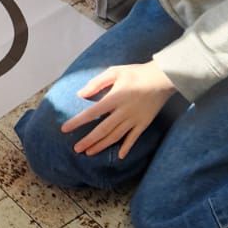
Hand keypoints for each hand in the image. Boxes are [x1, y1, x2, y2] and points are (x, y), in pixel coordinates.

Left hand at [61, 62, 175, 158]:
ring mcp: (135, 119)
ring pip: (116, 136)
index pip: (92, 112)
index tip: (64, 129)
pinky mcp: (144, 123)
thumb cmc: (136, 73)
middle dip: (88, 140)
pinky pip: (134, 138)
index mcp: (115, 98)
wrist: (163, 78)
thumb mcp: (115, 71)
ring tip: (89, 153)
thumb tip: (80, 94)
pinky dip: (127, 147)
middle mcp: (123, 111)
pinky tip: (119, 156)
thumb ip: (96, 83)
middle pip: (103, 130)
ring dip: (102, 146)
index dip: (78, 121)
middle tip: (76, 149)